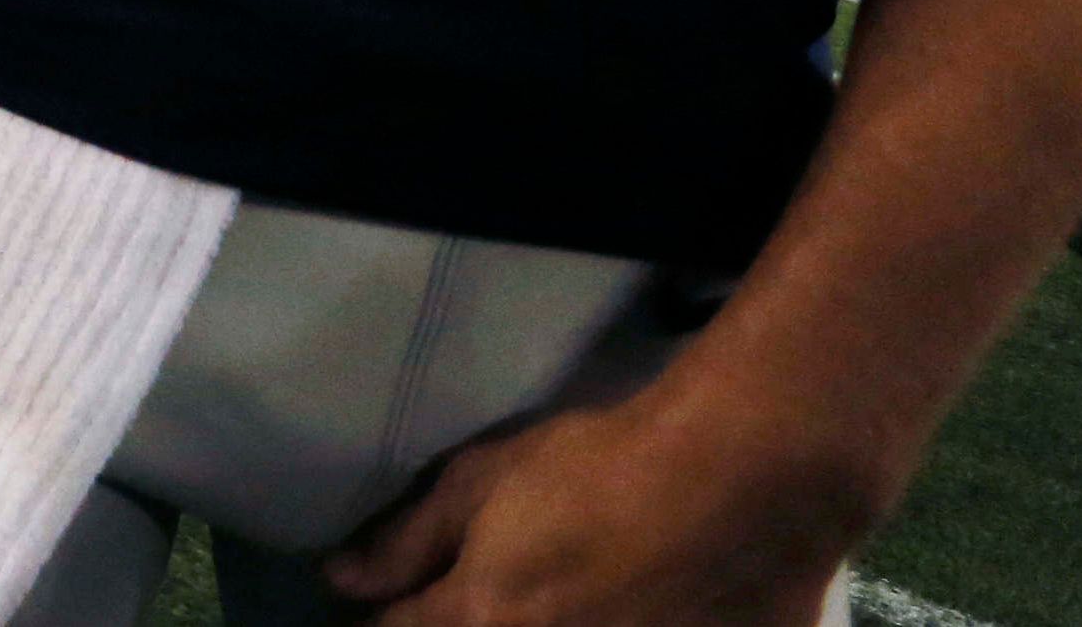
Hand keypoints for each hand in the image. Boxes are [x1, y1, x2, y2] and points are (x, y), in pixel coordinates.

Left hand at [322, 382, 870, 625]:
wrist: (741, 483)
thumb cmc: (601, 470)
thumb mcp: (485, 484)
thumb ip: (408, 541)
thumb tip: (341, 580)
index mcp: (484, 621)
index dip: (383, 619)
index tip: (388, 608)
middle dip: (456, 621)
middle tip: (488, 595)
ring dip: (534, 622)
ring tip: (550, 597)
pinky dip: (607, 626)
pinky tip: (614, 606)